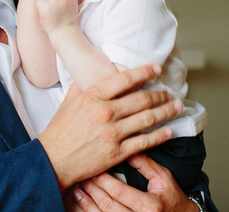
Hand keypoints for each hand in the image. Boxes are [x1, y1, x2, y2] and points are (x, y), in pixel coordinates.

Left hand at [36, 0, 78, 33]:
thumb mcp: (72, 3)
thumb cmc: (66, 18)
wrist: (63, 32)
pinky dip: (40, 7)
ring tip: (50, 11)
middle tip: (54, 8)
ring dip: (44, 2)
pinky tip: (45, 14)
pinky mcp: (45, 9)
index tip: (58, 3)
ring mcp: (53, 3)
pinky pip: (39, 2)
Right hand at [39, 64, 182, 189]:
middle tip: (169, 93)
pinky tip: (168, 131)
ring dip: (165, 111)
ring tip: (176, 107)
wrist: (53, 160)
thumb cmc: (59, 131)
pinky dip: (159, 135)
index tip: (156, 68)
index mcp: (93, 96)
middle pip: (141, 99)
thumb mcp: (68, 102)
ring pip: (147, 119)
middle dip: (160, 94)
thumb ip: (82, 87)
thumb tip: (91, 76)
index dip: (144, 72)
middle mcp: (105, 112)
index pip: (125, 79)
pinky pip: (145, 142)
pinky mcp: (117, 152)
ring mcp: (113, 133)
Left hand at [71, 155, 197, 211]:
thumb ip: (146, 164)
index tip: (94, 168)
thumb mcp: (163, 179)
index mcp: (149, 207)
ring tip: (77, 188)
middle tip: (80, 174)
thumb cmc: (172, 200)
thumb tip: (129, 147)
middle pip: (107, 205)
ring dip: (86, 202)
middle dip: (92, 189)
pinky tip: (81, 203)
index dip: (104, 180)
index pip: (120, 192)